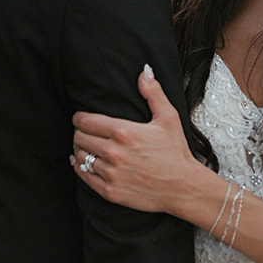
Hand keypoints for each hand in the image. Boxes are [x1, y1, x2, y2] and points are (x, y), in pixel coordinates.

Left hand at [72, 66, 196, 214]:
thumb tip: (144, 71)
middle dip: (79, 133)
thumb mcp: (169, 118)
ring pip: (79, 157)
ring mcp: (110, 173)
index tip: (81, 118)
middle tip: (85, 133)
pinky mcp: (109, 191)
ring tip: (86, 147)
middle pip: (79, 138)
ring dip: (80, 150)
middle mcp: (114, 153)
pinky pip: (83, 176)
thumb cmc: (176, 152)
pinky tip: (83, 163)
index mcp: (124, 132)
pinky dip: (80, 168)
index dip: (79, 118)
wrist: (183, 187)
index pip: (85, 121)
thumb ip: (153, 93)